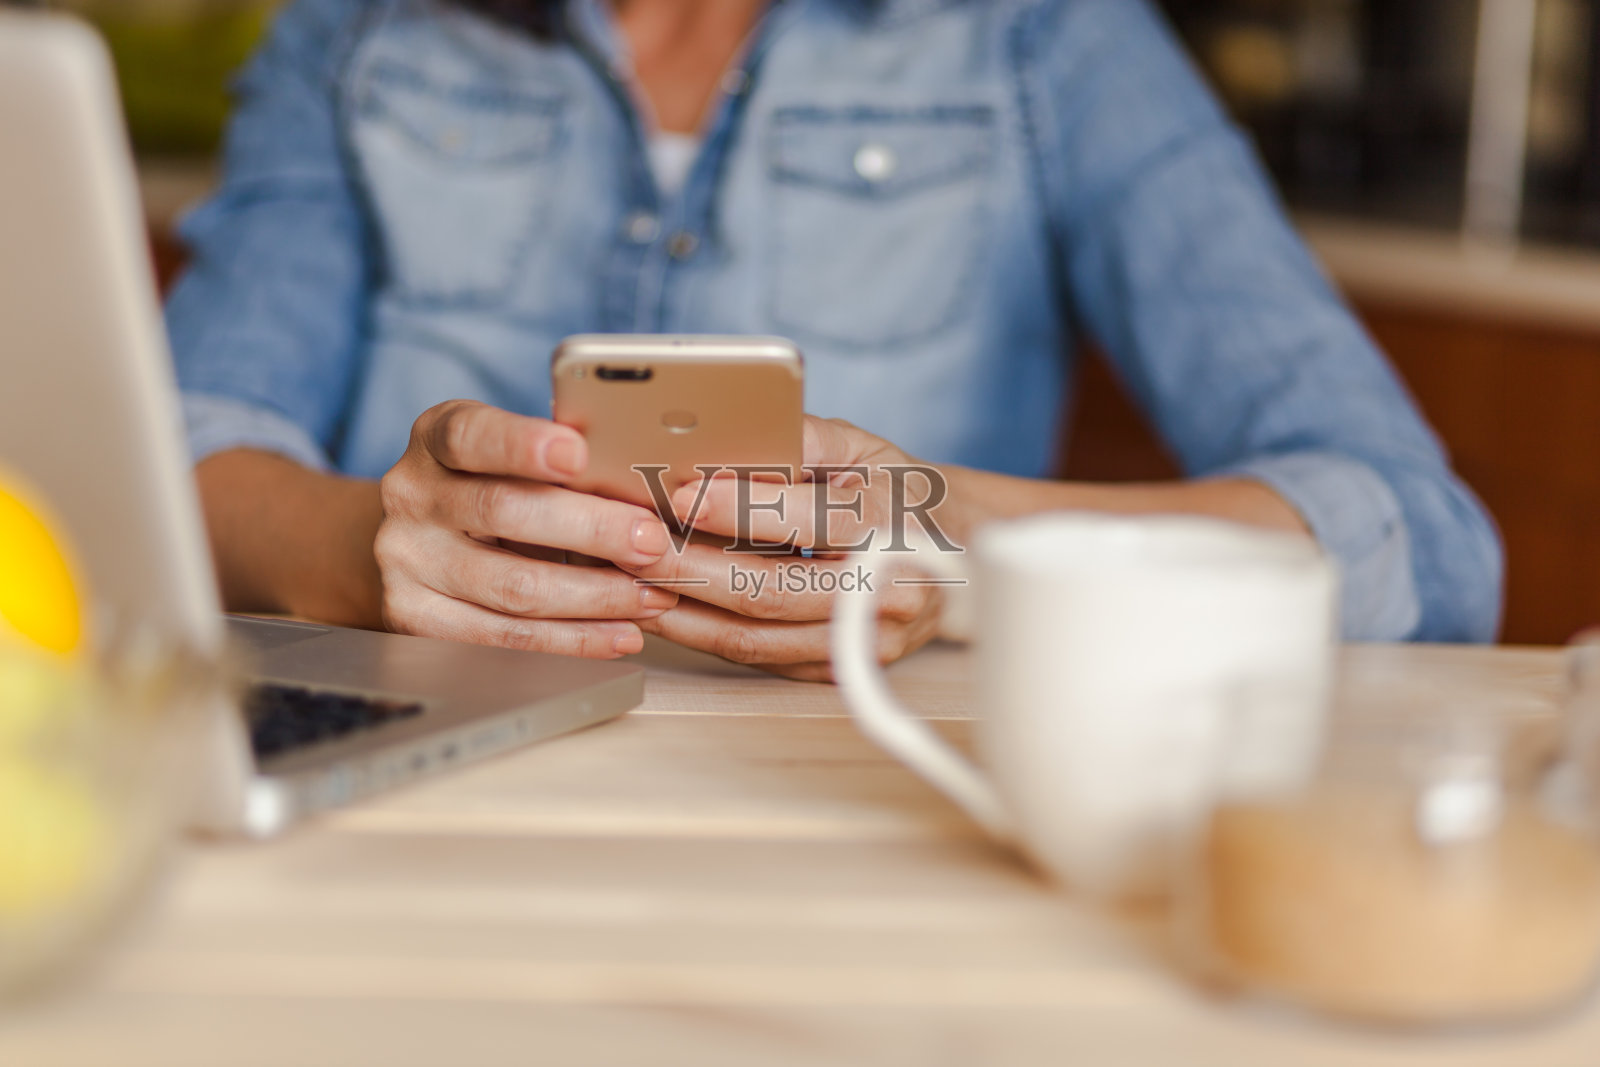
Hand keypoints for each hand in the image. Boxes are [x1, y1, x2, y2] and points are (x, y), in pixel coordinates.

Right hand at [376, 400, 678, 657]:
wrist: (414, 541)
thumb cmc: (484, 487)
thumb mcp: (504, 455)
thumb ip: (555, 462)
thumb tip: (642, 480)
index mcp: (435, 439)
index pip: (471, 435)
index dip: (522, 444)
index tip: (577, 453)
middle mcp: (413, 497)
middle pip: (504, 512)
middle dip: (592, 529)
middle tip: (652, 543)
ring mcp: (409, 562)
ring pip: (514, 587)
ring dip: (597, 595)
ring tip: (653, 595)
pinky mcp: (417, 620)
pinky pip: (508, 637)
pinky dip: (574, 639)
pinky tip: (619, 634)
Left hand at [623, 417, 970, 679]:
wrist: (955, 558)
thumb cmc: (896, 492)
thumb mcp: (860, 446)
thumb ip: (797, 441)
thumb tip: (720, 447)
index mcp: (890, 524)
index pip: (803, 521)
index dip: (736, 510)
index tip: (678, 494)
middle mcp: (883, 592)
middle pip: (768, 592)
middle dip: (688, 570)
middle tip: (632, 546)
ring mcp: (862, 642)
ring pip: (754, 638)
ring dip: (683, 613)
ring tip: (630, 582)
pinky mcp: (839, 670)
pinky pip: (758, 660)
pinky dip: (704, 634)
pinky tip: (666, 609)